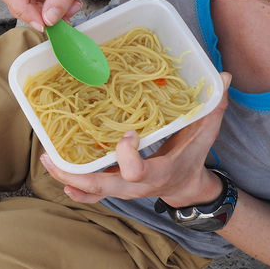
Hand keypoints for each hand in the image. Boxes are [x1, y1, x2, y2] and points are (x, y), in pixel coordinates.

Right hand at [0, 0, 103, 30]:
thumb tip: (49, 18)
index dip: (24, 10)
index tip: (43, 23)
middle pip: (13, 1)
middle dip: (38, 14)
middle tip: (62, 18)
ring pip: (22, 8)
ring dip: (46, 15)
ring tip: (69, 8)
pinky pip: (31, 9)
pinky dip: (48, 14)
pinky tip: (65, 8)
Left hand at [39, 73, 232, 204]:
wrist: (186, 187)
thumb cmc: (193, 157)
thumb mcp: (206, 133)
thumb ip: (214, 107)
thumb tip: (223, 76)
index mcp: (157, 174)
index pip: (135, 172)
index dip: (127, 156)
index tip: (128, 135)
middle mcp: (135, 186)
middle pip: (102, 187)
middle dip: (77, 175)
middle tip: (51, 157)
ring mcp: (122, 189)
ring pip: (91, 191)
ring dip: (67, 178)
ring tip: (46, 159)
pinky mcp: (114, 186)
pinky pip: (91, 192)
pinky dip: (74, 186)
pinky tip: (56, 173)